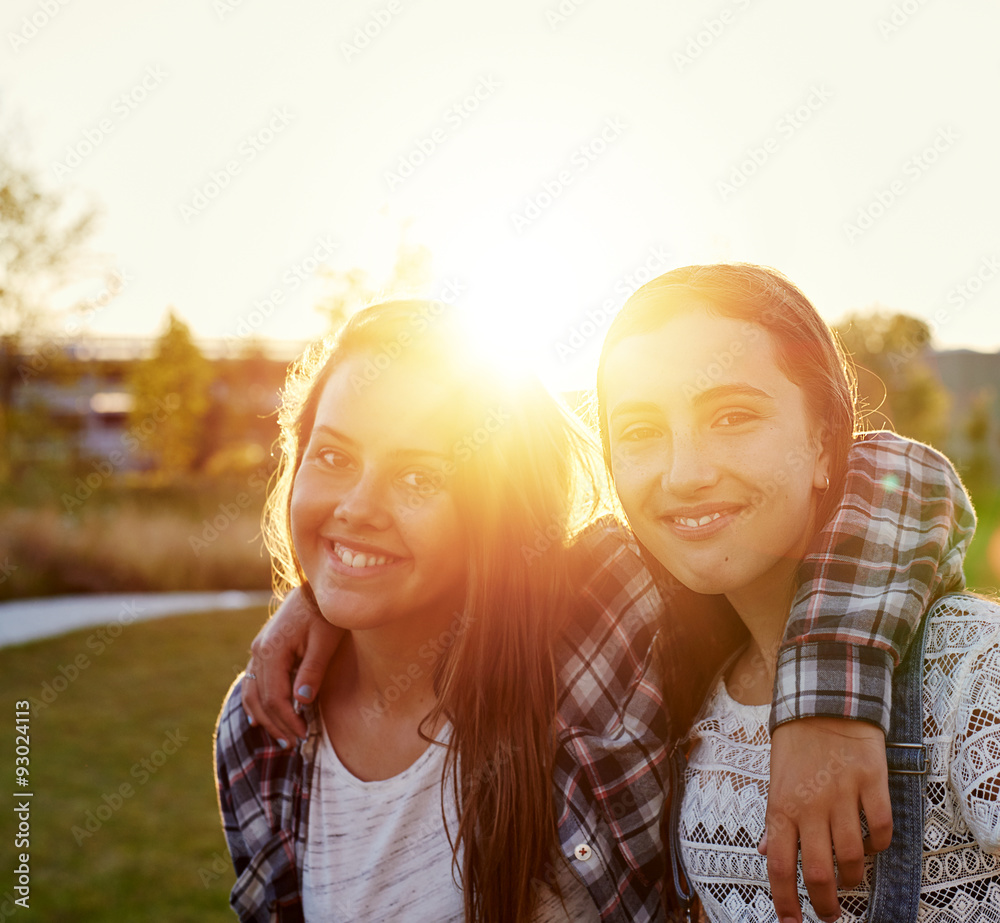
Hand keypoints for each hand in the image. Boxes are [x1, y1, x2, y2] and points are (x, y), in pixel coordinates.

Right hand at [241, 586, 341, 745]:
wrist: (316, 589)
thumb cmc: (325, 614)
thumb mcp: (325, 641)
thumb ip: (313, 669)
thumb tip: (303, 699)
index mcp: (273, 650)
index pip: (275, 696)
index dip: (288, 719)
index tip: (303, 734)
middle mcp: (259, 651)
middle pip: (261, 698)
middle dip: (277, 723)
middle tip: (294, 743)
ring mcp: (258, 649)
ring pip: (252, 693)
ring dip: (265, 717)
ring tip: (281, 737)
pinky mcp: (263, 649)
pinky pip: (253, 682)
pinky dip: (255, 702)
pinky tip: (259, 718)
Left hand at [762, 717, 890, 922]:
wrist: (824, 700)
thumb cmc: (796, 743)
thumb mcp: (775, 778)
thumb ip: (776, 818)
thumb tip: (768, 853)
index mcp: (782, 805)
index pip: (780, 865)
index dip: (785, 902)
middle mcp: (811, 804)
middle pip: (818, 871)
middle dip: (825, 903)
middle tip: (829, 914)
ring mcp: (843, 794)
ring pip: (852, 856)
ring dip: (853, 877)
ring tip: (850, 880)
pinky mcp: (871, 782)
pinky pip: (881, 828)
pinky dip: (879, 845)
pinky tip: (871, 844)